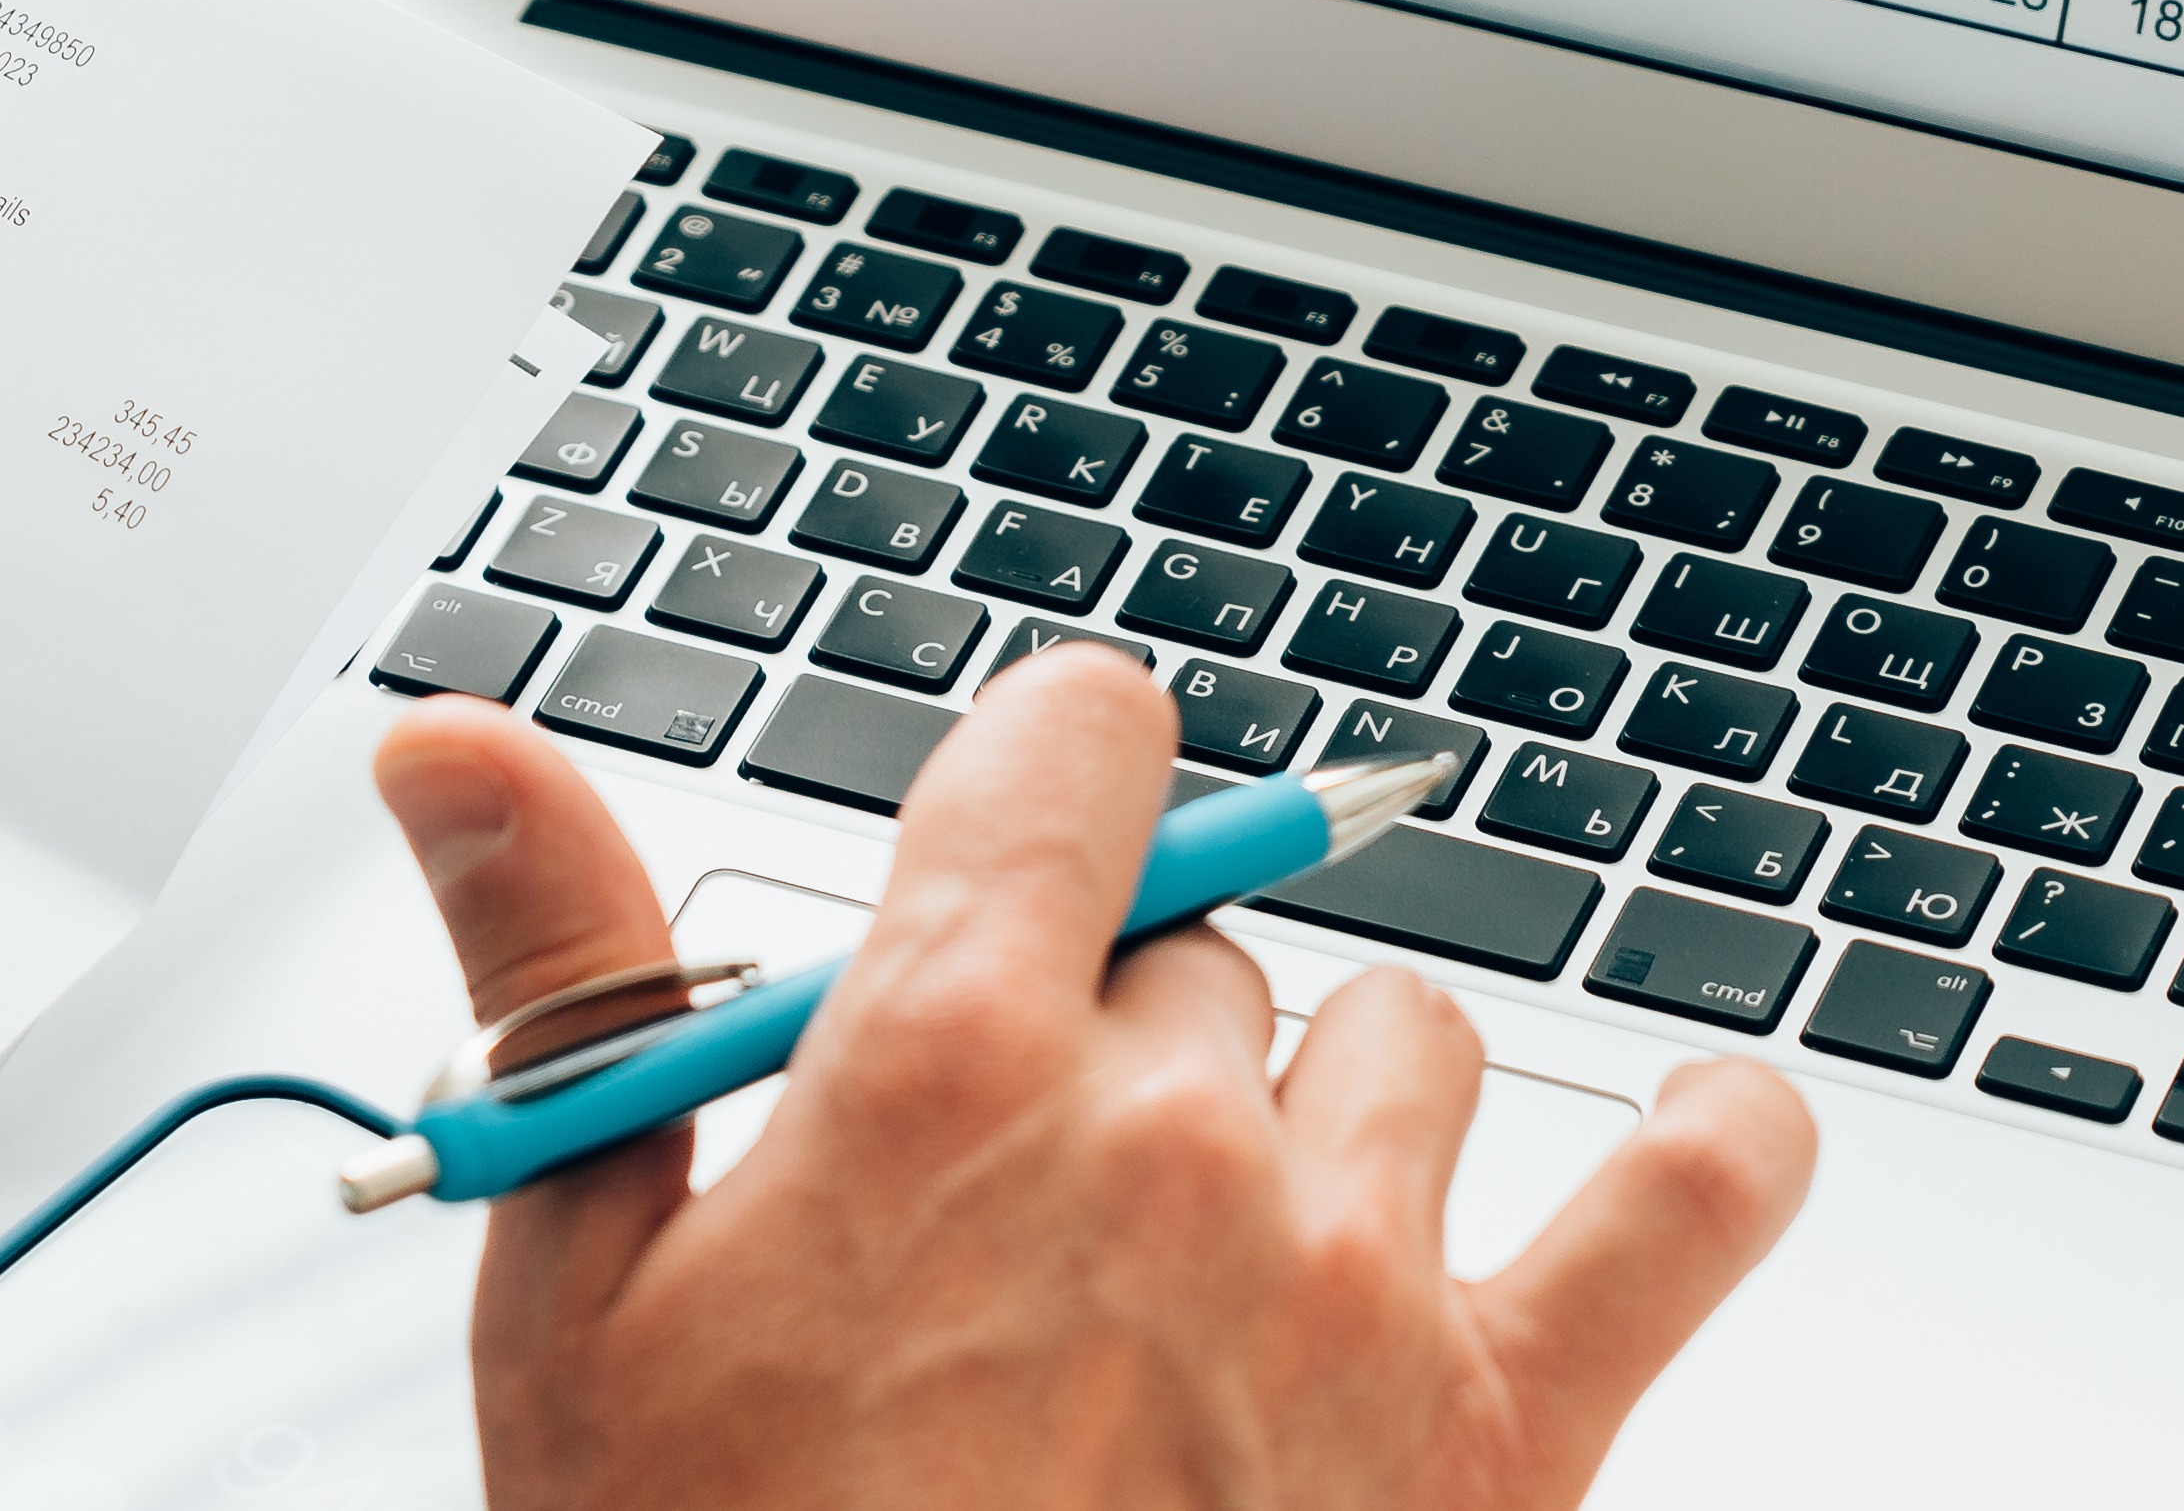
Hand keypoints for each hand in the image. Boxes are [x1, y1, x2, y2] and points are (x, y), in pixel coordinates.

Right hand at [374, 649, 1809, 1507]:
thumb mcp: (579, 1300)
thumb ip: (564, 979)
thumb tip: (461, 750)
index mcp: (944, 1073)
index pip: (1074, 751)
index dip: (1046, 788)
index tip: (1031, 837)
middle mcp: (1173, 1142)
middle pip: (1206, 945)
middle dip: (1124, 1040)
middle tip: (1030, 1214)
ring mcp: (1361, 1285)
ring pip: (1411, 1050)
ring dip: (1338, 1118)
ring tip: (1233, 1258)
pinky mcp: (1513, 1433)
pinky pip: (1699, 1206)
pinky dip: (1721, 1150)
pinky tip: (1705, 1132)